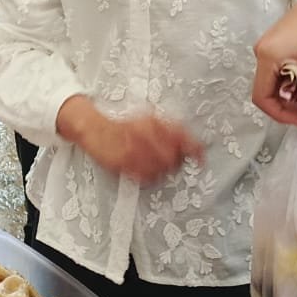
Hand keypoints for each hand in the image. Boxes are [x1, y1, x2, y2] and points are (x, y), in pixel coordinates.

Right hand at [58, 97, 204, 185]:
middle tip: (173, 163)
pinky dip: (150, 177)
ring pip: (160, 169)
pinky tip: (146, 172)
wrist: (95, 129)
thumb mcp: (148, 119)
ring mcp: (133, 150)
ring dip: (162, 171)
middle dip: (176, 162)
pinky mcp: (123, 163)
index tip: (201, 158)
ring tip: (157, 166)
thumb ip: (170, 128)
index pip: (180, 135)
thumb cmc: (123, 125)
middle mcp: (144, 135)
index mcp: (153, 122)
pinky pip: (145, 177)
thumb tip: (191, 142)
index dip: (194, 149)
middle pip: (172, 157)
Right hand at [252, 0, 296, 124]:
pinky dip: (296, 81)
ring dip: (294, 93)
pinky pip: (281, 72)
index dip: (280, 114)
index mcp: (268, 55)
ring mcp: (270, 48)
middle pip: (267, 91)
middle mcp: (263, 51)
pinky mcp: (279, 45)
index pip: (262, 97)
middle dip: (289, 105)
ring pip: (276, 82)